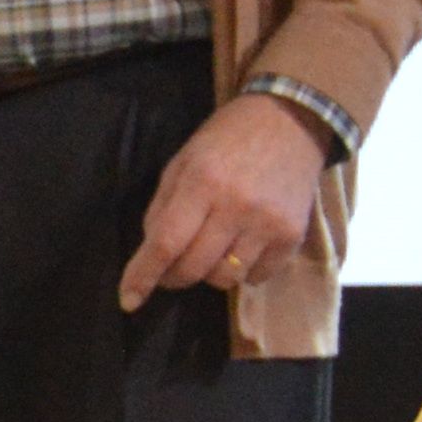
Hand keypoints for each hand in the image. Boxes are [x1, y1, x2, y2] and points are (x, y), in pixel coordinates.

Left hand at [117, 94, 331, 313]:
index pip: (166, 243)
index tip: (129, 300)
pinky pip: (258, 277)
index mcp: (202, 182)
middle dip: (174, 277)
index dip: (144, 275)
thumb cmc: (227, 138)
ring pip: (225, 279)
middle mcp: (236, 207)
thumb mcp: (184, 160)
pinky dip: (242, 272)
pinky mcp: (292, 236)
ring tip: (210, 250)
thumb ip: (163, 206)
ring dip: (209, 274)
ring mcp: (268, 224)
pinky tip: (241, 248)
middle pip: (194, 268)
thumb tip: (151, 253)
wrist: (290, 121)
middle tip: (171, 268)